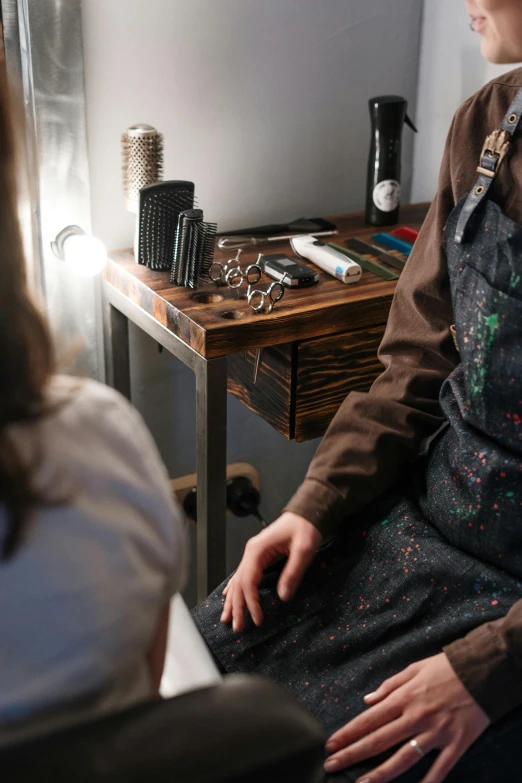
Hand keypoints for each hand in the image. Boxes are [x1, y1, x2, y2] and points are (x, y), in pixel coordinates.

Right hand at [220, 511, 321, 632]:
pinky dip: (235, 589)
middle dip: (237, 607)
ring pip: (238, 580)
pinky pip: (243, 575)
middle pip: (239, 584)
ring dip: (233, 600)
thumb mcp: (304, 550)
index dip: (251, 602)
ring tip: (227, 619)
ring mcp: (253, 553)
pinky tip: (228, 597)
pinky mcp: (258, 556)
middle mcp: (251, 552)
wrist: (306, 513)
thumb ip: (293, 572)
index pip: (249, 581)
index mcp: (258, 550)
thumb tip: (283, 596)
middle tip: (238, 628)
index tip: (258, 619)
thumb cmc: (305, 528)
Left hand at [324, 653, 489, 782]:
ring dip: (379, 775)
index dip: (348, 733)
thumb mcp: (414, 668)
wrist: (482, 670)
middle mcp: (415, 717)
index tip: (331, 744)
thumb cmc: (446, 668)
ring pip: (402, 759)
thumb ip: (389, 685)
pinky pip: (439, 769)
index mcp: (403, 697)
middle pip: (378, 741)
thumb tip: (368, 700)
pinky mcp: (456, 744)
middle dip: (352, 754)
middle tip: (332, 765)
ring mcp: (435, 733)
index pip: (368, 720)